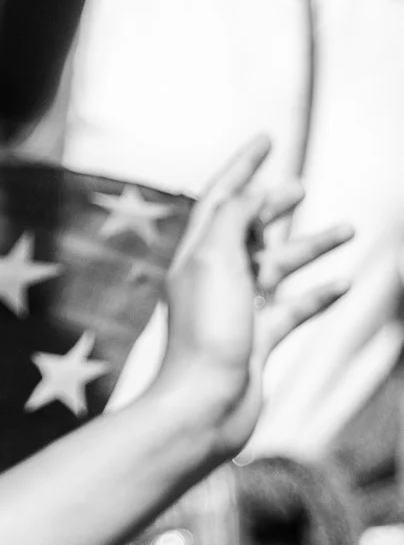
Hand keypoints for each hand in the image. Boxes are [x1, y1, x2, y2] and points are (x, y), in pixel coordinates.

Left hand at [153, 136, 352, 456]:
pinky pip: (293, 309)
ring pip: (277, 268)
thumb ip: (232, 221)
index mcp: (196, 254)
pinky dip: (318, 295)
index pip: (220, 198)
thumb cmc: (205, 334)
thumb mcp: (215, 262)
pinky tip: (344, 286)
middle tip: (302, 188)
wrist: (204, 406)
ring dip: (310, 247)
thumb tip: (250, 192)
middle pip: (247, 230)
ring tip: (349, 229)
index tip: (268, 138)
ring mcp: (236, 310)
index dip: (242, 166)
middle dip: (273, 206)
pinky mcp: (258, 340)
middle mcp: (213, 278)